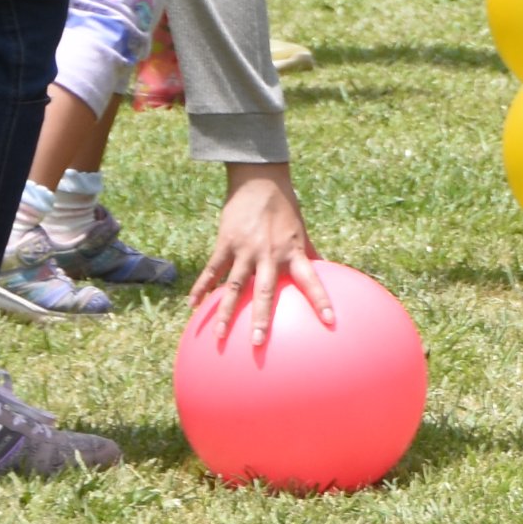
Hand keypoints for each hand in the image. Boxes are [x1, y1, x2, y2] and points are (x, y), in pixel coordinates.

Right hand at [190, 162, 329, 345]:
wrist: (259, 180)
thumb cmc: (284, 207)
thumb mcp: (302, 230)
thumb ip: (311, 253)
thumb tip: (327, 270)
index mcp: (292, 251)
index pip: (312, 279)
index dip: (321, 299)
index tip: (330, 320)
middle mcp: (269, 254)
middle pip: (265, 291)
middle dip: (261, 318)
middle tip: (258, 343)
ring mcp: (245, 249)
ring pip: (234, 286)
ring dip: (224, 312)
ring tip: (219, 335)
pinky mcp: (225, 243)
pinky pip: (212, 270)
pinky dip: (201, 288)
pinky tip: (192, 307)